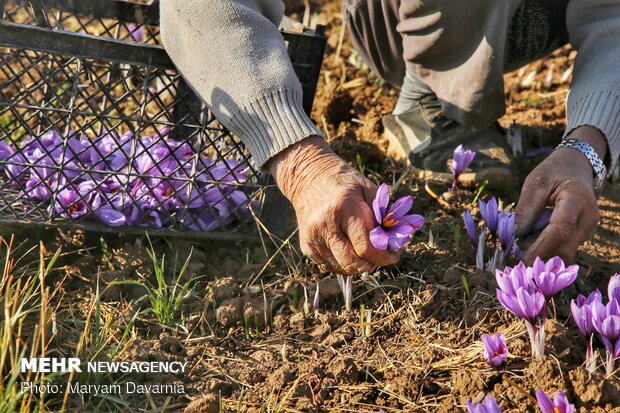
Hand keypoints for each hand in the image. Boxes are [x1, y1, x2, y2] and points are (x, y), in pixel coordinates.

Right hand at [267, 136, 399, 273]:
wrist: (308, 178)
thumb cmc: (344, 183)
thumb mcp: (368, 189)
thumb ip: (383, 214)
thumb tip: (396, 241)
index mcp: (345, 208)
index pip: (366, 246)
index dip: (383, 257)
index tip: (393, 255)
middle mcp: (326, 225)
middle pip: (353, 262)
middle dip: (372, 264)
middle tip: (381, 256)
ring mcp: (314, 238)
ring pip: (342, 267)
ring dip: (359, 264)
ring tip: (364, 249)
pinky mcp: (307, 247)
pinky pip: (331, 265)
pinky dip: (344, 262)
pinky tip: (348, 247)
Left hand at [514, 126, 605, 263]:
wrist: (575, 167)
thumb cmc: (553, 172)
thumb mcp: (535, 184)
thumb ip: (526, 209)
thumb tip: (514, 236)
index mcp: (577, 199)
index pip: (560, 231)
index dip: (541, 248)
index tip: (523, 259)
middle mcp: (588, 217)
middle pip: (565, 247)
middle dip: (540, 252)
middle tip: (517, 247)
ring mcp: (589, 227)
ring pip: (566, 250)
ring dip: (544, 250)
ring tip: (525, 238)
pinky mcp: (584, 232)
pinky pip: (566, 246)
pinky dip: (549, 246)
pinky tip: (535, 237)